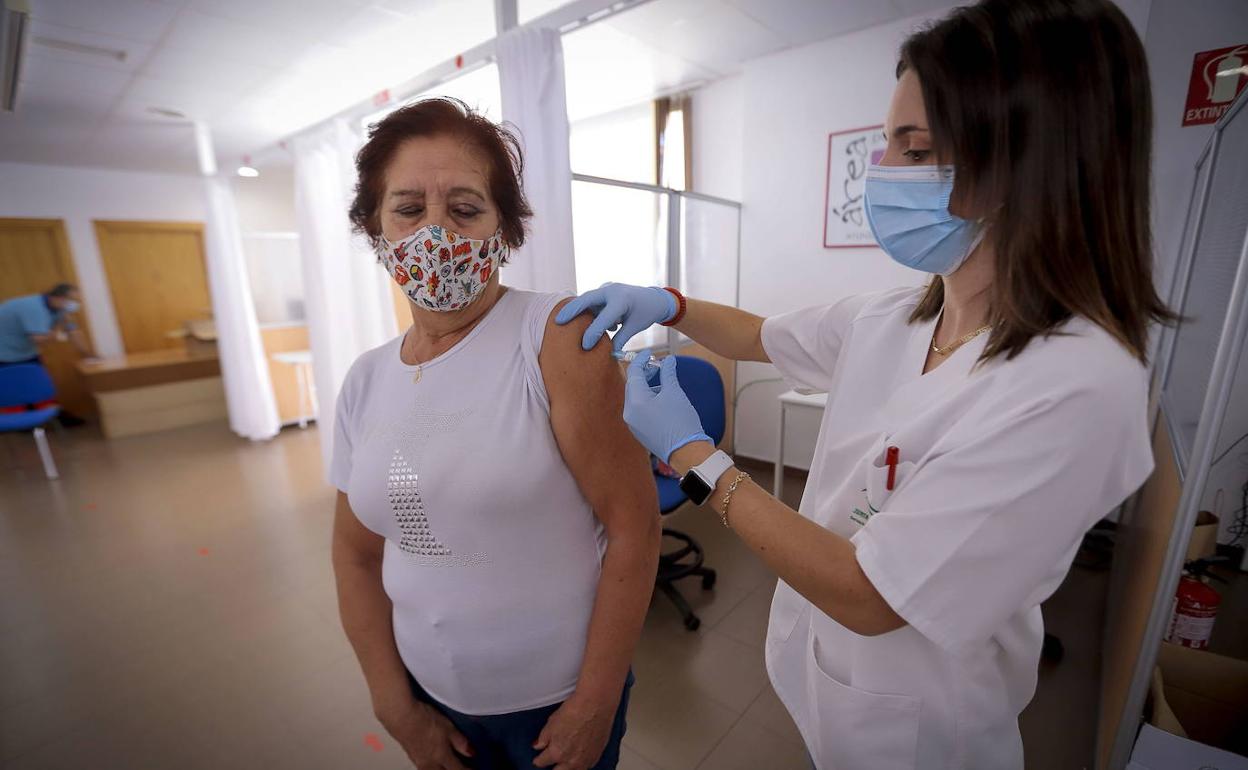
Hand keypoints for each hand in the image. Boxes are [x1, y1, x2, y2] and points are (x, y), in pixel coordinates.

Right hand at [376, 699, 473, 769]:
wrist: (400, 716)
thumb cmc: (424, 719)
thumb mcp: (448, 728)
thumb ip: (460, 742)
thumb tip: (471, 752)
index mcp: (442, 756)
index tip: (473, 769)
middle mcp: (430, 762)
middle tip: (460, 767)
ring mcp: (418, 759)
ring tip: (446, 765)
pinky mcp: (410, 754)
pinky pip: (423, 766)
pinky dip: (431, 766)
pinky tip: (432, 760)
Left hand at [532, 692, 615, 769]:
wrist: (596, 704)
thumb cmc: (576, 710)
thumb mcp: (551, 722)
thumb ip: (543, 738)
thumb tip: (538, 745)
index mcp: (557, 753)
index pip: (542, 763)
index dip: (538, 760)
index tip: (538, 758)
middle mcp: (571, 761)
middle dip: (553, 767)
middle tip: (552, 760)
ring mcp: (585, 760)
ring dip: (567, 767)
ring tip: (565, 761)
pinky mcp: (596, 756)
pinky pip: (586, 766)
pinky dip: (580, 763)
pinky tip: (578, 757)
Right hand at [554, 283, 676, 351]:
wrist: (654, 298)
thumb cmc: (646, 313)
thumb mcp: (635, 327)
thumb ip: (621, 339)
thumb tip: (608, 354)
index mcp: (622, 300)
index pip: (604, 318)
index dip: (593, 332)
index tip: (585, 346)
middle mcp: (612, 291)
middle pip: (587, 299)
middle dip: (572, 310)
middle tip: (558, 321)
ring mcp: (607, 289)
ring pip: (587, 299)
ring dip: (577, 311)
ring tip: (562, 322)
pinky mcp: (604, 291)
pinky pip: (591, 301)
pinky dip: (585, 311)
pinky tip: (581, 322)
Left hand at [623, 351, 710, 462]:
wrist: (687, 452)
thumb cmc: (681, 422)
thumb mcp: (674, 392)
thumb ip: (668, 373)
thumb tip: (668, 360)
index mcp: (635, 401)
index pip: (633, 373)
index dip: (640, 359)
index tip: (649, 352)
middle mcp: (629, 413)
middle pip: (632, 386)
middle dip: (644, 373)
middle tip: (657, 365)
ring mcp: (633, 424)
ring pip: (636, 398)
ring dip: (647, 387)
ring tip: (663, 382)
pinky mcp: (640, 432)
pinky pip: (639, 411)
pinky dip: (647, 400)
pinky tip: (661, 398)